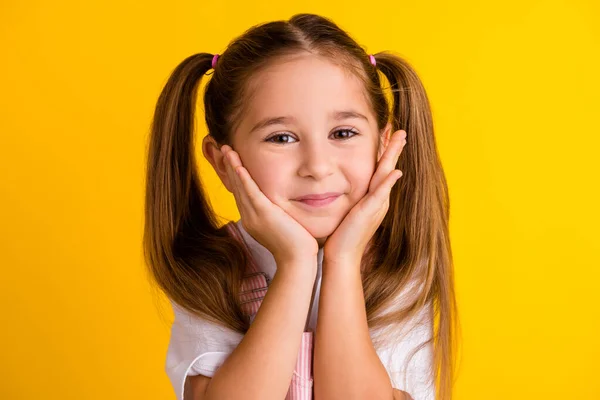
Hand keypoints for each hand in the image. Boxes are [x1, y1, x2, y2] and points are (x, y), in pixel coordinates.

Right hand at [221, 145, 318, 267]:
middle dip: (229, 166)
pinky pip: (250, 192)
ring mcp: (254, 216)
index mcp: (253, 219)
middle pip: (236, 187)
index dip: (235, 175)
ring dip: (233, 166)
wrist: (297, 261)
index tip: (231, 159)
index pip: (241, 192)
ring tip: (227, 149)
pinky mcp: (263, 215)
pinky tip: (238, 165)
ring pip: (240, 186)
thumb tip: (284, 205)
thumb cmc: (297, 245)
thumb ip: (280, 213)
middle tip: (223, 148)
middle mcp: (249, 217)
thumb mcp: (284, 224)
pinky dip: (243, 177)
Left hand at [322, 130, 406, 266]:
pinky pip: (381, 194)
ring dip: (394, 157)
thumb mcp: (345, 210)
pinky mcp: (369, 212)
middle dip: (393, 148)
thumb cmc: (339, 235)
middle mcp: (378, 199)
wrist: (341, 256)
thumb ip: (346, 197)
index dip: (384, 152)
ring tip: (400, 139)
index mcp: (372, 197)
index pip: (380, 169)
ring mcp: (376, 205)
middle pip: (388, 167)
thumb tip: (337, 184)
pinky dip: (388, 183)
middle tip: (400, 130)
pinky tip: (396, 172)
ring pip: (387, 175)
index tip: (385, 133)